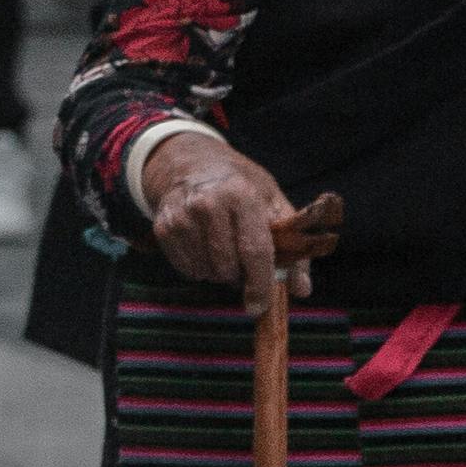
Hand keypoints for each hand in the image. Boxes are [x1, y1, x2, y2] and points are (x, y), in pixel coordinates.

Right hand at [140, 130, 300, 298]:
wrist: (190, 161)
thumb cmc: (238, 184)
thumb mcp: (271, 201)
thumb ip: (291, 245)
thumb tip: (301, 289)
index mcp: (241, 195)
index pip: (254, 250)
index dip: (260, 283)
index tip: (261, 305)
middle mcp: (208, 204)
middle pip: (228, 267)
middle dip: (240, 275)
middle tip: (244, 262)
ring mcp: (182, 217)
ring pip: (207, 272)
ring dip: (220, 271)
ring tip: (224, 248)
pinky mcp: (163, 228)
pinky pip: (188, 269)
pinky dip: (200, 267)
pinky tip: (204, 245)